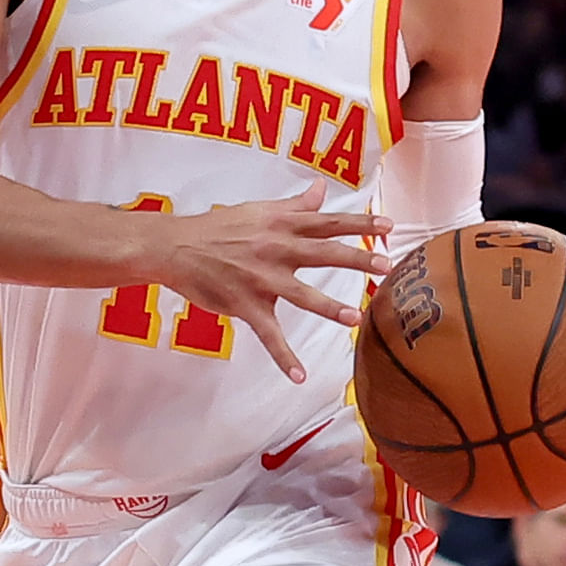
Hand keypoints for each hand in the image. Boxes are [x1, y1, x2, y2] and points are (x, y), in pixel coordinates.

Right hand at [147, 184, 379, 383]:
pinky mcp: (245, 306)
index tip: (389, 227)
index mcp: (281, 226)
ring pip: (301, 294)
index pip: (327, 222)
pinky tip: (299, 376)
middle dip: (356, 259)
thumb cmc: (217, 228)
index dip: (360, 224)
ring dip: (329, 306)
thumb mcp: (258, 210)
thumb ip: (294, 205)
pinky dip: (283, 358)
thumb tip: (320, 189)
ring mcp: (261, 279)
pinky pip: (268, 335)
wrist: (175, 247)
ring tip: (354, 317)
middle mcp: (275, 249)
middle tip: (386, 265)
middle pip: (323, 253)